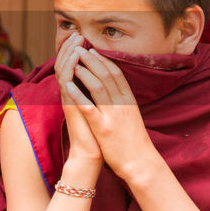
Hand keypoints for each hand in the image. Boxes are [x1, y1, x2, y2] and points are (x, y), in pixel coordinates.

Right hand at [56, 34, 102, 166]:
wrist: (91, 154)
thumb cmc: (98, 134)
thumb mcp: (99, 109)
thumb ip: (97, 95)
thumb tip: (103, 82)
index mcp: (79, 93)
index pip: (73, 68)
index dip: (76, 52)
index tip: (82, 39)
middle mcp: (71, 95)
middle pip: (66, 65)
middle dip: (71, 49)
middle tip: (76, 34)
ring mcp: (68, 100)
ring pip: (64, 71)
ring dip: (69, 54)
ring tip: (75, 41)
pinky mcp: (69, 106)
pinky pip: (66, 84)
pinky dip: (68, 70)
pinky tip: (73, 58)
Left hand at [63, 43, 156, 180]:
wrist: (141, 164)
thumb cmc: (134, 142)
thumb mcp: (131, 117)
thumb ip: (122, 104)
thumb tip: (113, 91)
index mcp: (129, 101)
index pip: (117, 74)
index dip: (104, 61)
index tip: (93, 50)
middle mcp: (122, 104)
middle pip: (107, 75)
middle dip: (92, 60)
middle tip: (79, 47)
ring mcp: (113, 115)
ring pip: (99, 86)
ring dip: (85, 71)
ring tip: (73, 59)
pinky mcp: (104, 128)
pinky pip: (89, 107)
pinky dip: (78, 94)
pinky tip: (67, 85)